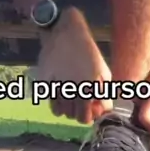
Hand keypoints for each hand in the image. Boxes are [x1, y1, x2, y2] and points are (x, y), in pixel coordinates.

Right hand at [36, 7, 112, 124]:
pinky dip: (55, 101)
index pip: (86, 118)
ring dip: (67, 108)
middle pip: (73, 117)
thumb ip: (104, 92)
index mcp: (88, 89)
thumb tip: (102, 109)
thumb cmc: (87, 50)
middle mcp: (72, 91)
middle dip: (78, 112)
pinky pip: (50, 101)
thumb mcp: (102, 70)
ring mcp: (57, 87)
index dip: (89, 116)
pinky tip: (60, 92)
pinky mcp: (44, 81)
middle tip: (80, 102)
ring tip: (70, 97)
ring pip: (61, 112)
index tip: (90, 108)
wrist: (65, 32)